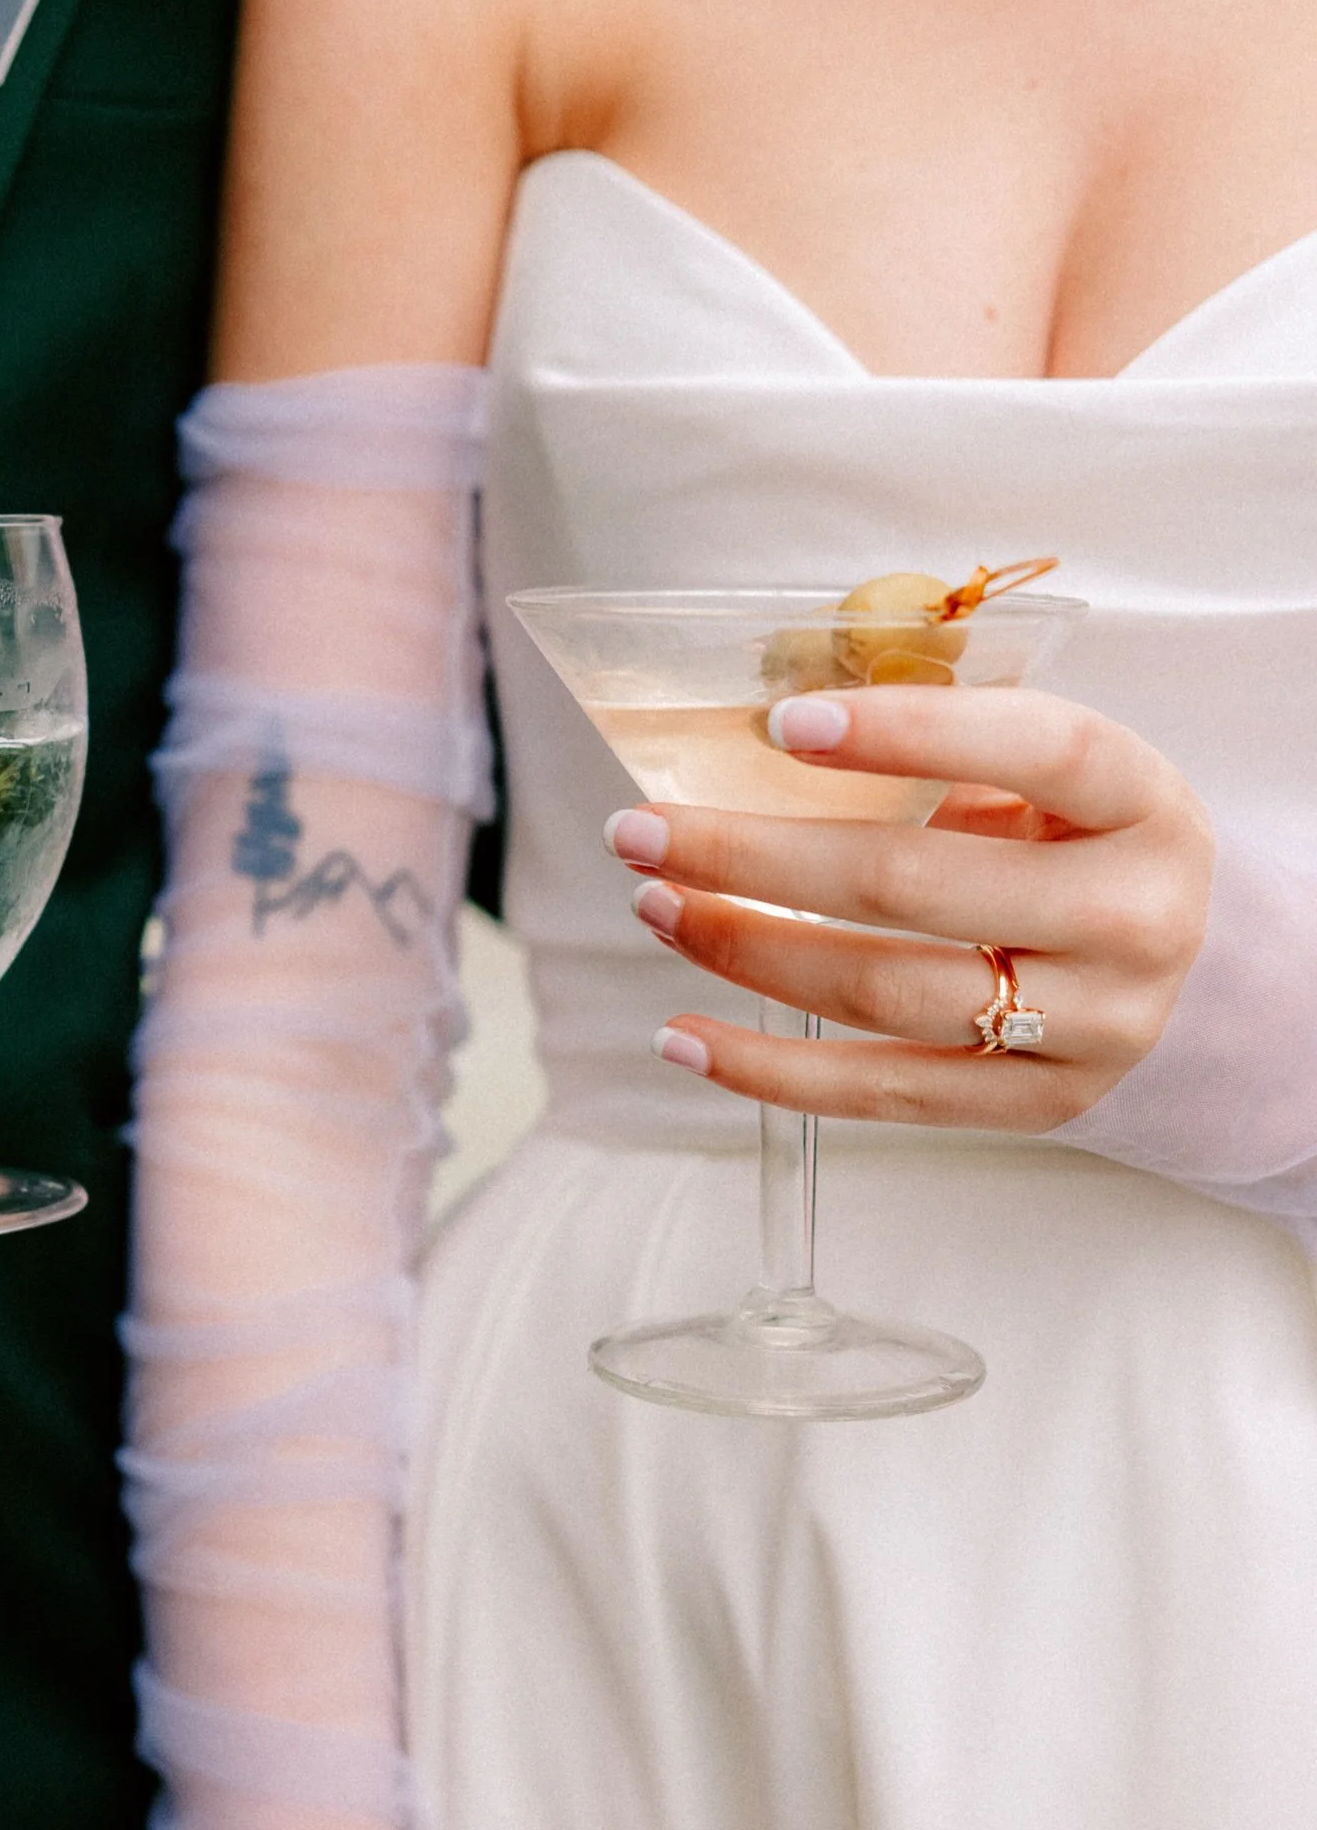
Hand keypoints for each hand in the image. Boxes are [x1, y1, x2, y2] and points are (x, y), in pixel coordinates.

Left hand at [607, 682, 1213, 1125]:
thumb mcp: (1054, 775)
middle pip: (913, 884)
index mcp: (1141, 803)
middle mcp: (1132, 917)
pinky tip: (683, 1035)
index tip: (781, 724)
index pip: (1033, 750)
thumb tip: (768, 726)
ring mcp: (1095, 1024)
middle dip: (753, 856)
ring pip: (884, 990)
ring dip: (745, 948)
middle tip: (639, 832)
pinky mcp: (1042, 1105)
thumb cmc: (1081, 843)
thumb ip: (945, 746)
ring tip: (656, 906)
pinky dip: (769, 1069)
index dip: (906, 734)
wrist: (1190, 974)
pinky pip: (884, 1092)